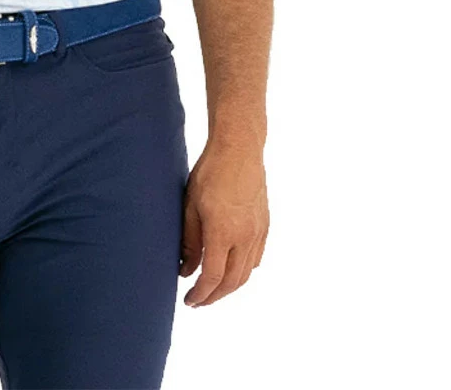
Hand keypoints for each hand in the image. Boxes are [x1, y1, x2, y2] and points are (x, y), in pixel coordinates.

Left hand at [178, 139, 268, 306]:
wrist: (239, 149)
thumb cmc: (210, 172)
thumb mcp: (191, 205)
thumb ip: (189, 241)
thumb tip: (185, 269)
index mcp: (223, 233)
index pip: (213, 277)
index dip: (201, 293)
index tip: (189, 300)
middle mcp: (245, 237)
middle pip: (232, 282)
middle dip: (214, 296)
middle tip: (199, 301)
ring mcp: (258, 232)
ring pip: (247, 273)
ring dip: (230, 287)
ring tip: (213, 290)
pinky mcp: (265, 225)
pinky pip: (256, 258)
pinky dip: (244, 271)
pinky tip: (232, 269)